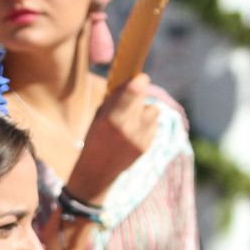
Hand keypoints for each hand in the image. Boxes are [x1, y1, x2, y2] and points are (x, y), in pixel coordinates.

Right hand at [65, 74, 159, 203]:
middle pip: (145, 98)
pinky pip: (154, 124)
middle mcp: (128, 129)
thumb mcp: (98, 117)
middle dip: (139, 95)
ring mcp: (140, 139)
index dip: (140, 81)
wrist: (97, 171)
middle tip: (131, 99)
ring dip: (145, 110)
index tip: (141, 78)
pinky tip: (135, 130)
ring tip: (133, 117)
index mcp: (111, 119)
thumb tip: (132, 80)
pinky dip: (147, 123)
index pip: (134, 92)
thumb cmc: (95, 138)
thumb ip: (115, 100)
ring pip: (154, 110)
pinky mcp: (147, 146)